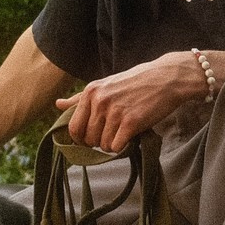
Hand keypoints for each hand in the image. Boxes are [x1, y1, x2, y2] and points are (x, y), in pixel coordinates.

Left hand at [54, 52, 207, 152]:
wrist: (166, 78)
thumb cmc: (136, 82)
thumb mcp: (105, 84)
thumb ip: (80, 98)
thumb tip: (58, 104)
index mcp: (90, 92)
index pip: (73, 127)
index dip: (81, 139)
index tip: (92, 138)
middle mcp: (100, 101)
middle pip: (88, 139)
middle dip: (98, 142)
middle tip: (112, 134)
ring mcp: (115, 111)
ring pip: (103, 145)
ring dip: (112, 144)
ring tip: (123, 132)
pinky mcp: (131, 122)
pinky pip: (116, 146)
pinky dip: (123, 146)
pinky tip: (130, 136)